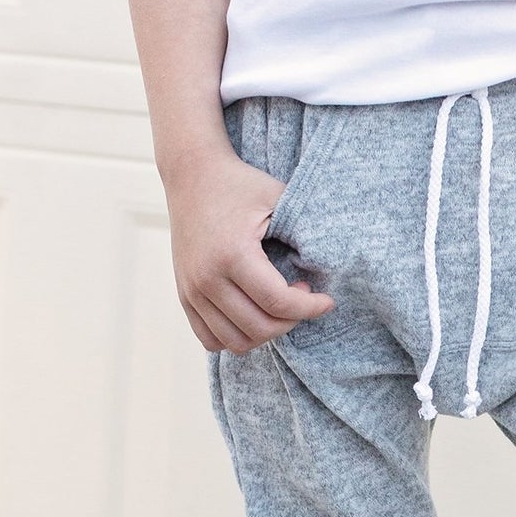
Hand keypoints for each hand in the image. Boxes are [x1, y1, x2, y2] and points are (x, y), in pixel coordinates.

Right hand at [164, 148, 333, 352]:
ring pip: (235, 342)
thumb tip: (331, 268)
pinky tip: (253, 314)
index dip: (309, 308)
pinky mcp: (184, 295)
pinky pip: (210, 340)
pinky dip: (236, 337)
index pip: (278, 303)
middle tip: (301, 298)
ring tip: (277, 307)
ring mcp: (192, 290)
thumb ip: (305, 232)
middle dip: (291, 321)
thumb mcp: (279, 198)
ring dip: (265, 333)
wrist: (192, 174)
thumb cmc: (241, 185)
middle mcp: (207, 277)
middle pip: (259, 328)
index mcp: (232, 254)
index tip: (326, 300)